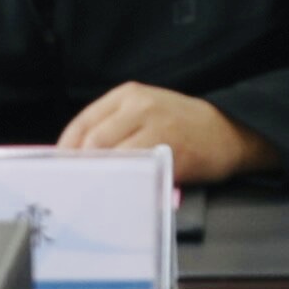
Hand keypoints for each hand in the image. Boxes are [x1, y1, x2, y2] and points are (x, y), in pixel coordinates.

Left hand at [55, 83, 259, 180]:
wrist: (229, 131)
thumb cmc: (184, 125)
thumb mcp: (147, 111)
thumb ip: (115, 125)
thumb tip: (80, 155)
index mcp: (128, 95)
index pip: (83, 122)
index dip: (66, 149)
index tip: (59, 168)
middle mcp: (139, 106)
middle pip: (93, 140)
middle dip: (80, 166)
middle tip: (74, 186)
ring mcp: (156, 127)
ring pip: (112, 155)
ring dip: (100, 176)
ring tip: (93, 192)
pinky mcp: (171, 151)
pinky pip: (137, 170)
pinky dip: (124, 183)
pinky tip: (120, 193)